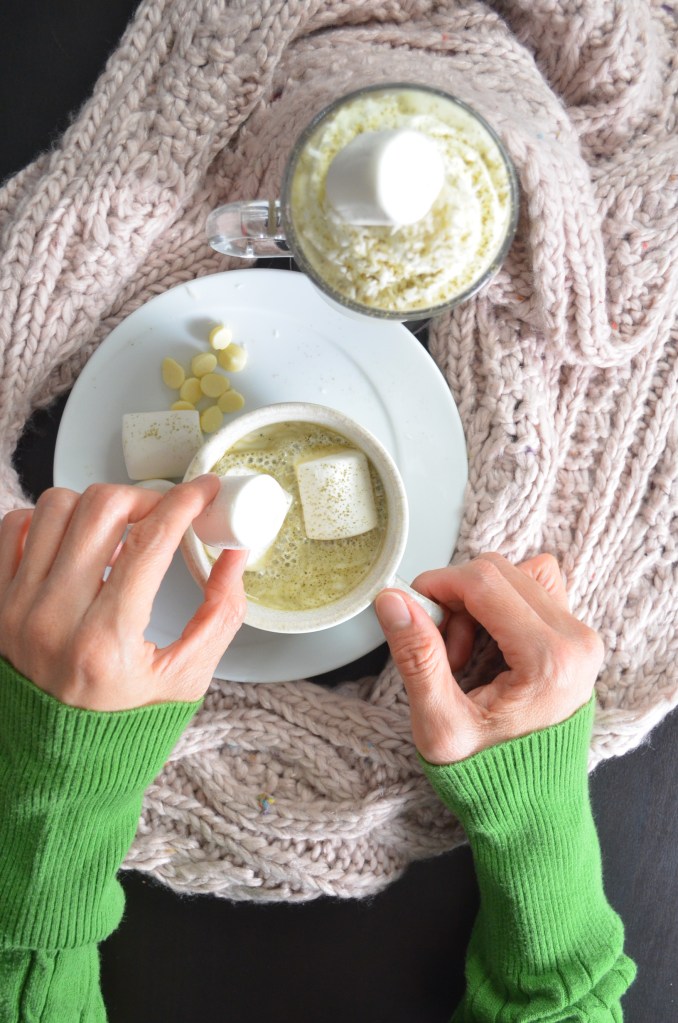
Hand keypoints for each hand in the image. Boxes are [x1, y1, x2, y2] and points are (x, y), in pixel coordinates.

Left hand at [0, 477, 246, 710]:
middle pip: (100, 509)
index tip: (205, 490)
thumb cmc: (122, 727)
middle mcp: (53, 618)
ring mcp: (17, 608)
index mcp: (106, 641)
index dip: (185, 503)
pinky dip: (47, 521)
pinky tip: (75, 542)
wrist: (55, 768)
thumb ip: (220, 614)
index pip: (150, 542)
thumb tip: (235, 555)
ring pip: (55, 507)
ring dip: (96, 507)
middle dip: (143, 498)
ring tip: (118, 534)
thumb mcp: (186, 679)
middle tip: (163, 514)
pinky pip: (14, 527)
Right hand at [375, 553, 603, 762]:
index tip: (408, 606)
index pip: (484, 582)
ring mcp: (581, 638)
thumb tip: (393, 600)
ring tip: (463, 656)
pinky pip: (534, 591)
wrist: (533, 810)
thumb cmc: (490, 778)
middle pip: (500, 572)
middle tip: (440, 649)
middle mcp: (576, 640)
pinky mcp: (575, 639)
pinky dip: (499, 606)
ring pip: (516, 575)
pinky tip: (485, 647)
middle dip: (456, 598)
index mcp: (549, 660)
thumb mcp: (440, 725)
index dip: (437, 584)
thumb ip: (417, 657)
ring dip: (478, 601)